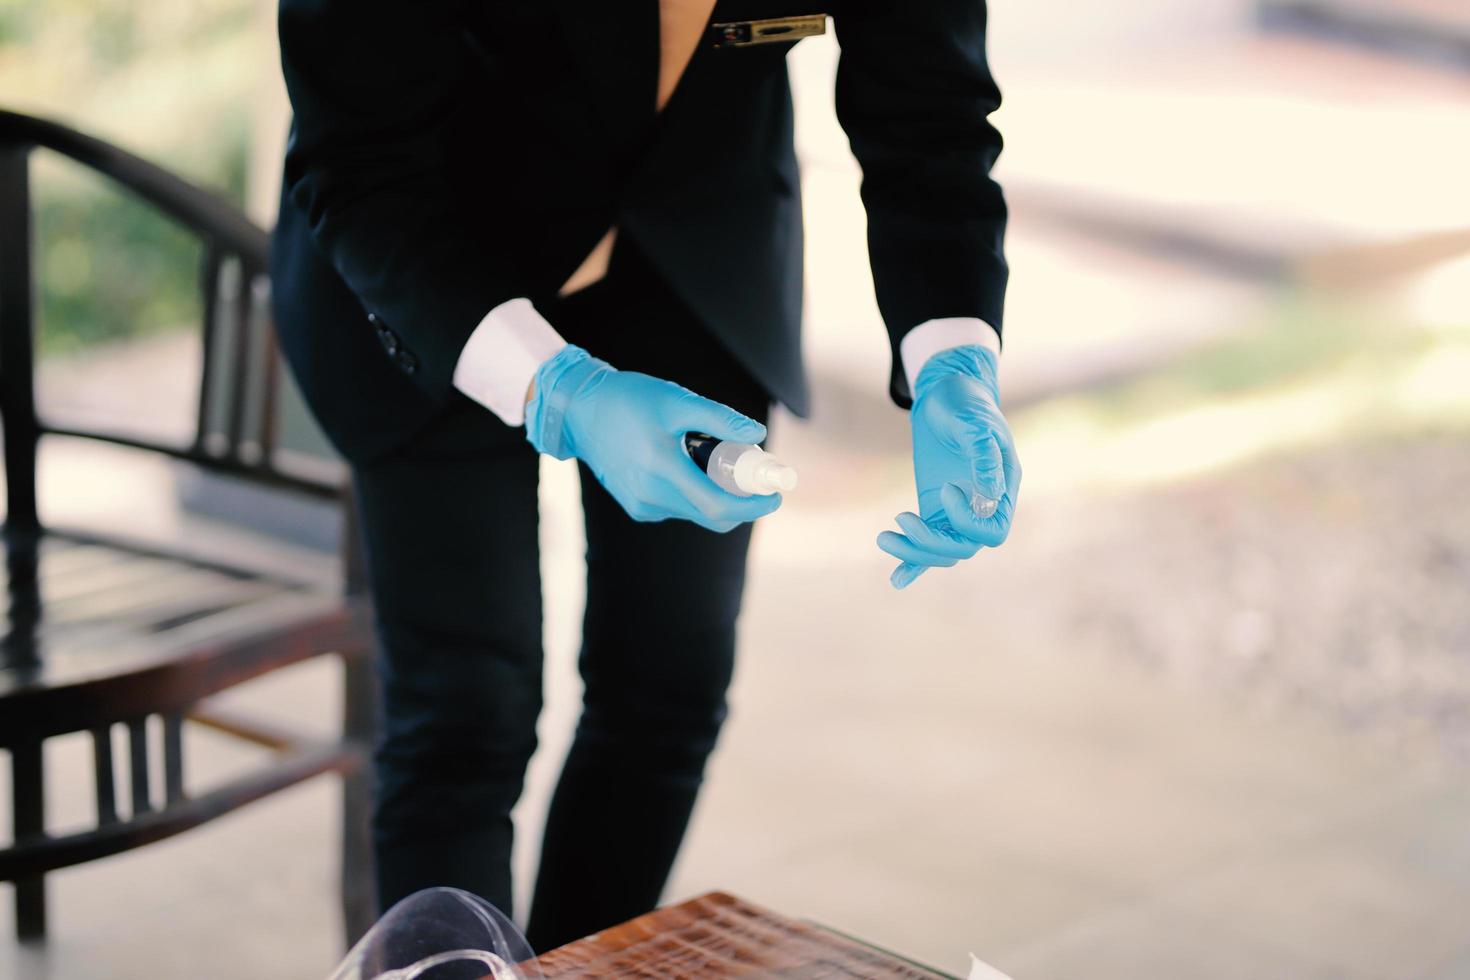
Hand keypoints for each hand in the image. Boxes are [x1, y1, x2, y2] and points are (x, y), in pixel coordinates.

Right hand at [525, 345, 780, 531]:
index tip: (775, 495)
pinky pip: (678, 508)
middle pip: (713, 515)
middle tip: (749, 468)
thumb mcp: (677, 401)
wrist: (579, 410)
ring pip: (697, 512)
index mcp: (663, 470)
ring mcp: (642, 505)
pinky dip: (693, 492)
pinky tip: (683, 461)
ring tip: (707, 452)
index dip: (754, 506)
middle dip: (739, 498)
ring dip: (715, 491)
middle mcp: (651, 496)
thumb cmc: (630, 399)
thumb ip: (720, 419)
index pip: (720, 506)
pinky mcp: (636, 506)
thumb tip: (757, 436)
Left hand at [877, 345, 1019, 587]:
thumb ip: (984, 456)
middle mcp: (983, 506)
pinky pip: (929, 543)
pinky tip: (897, 579)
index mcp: (1002, 488)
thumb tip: (989, 494)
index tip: (945, 490)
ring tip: (883, 537)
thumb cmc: (965, 404)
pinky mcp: (936, 508)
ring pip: (945, 550)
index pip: (993, 529)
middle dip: (932, 542)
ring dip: (915, 551)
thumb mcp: (974, 424)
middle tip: (901, 518)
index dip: (967, 521)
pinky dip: (913, 563)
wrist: (946, 393)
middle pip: (965, 547)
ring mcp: (958, 510)